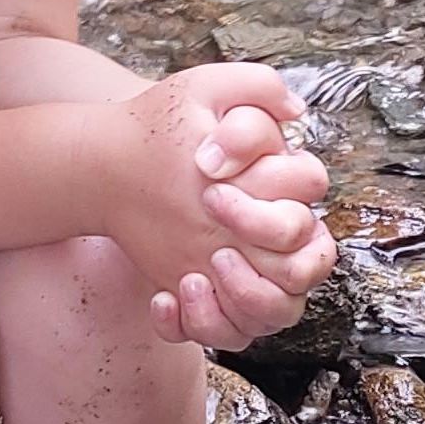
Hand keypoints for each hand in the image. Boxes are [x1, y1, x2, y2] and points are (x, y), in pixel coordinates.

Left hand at [114, 72, 333, 349]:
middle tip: (207, 249)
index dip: (269, 216)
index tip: (211, 191)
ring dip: (237, 304)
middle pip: (300, 279)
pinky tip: (160, 298)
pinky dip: (194, 324)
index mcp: (285, 199)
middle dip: (257, 269)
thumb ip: (257, 89)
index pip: (310, 227)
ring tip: (191, 279)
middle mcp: (274, 242)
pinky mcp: (211, 298)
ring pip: (273, 317)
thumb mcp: (206, 89)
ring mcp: (245, 275)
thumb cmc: (168, 126)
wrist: (114, 160)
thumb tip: (294, 116)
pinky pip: (224, 334)